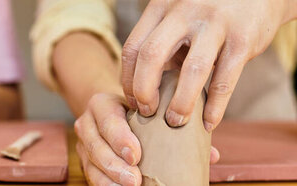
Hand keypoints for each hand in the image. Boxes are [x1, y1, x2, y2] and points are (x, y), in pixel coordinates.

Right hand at [74, 93, 220, 184]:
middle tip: (135, 179)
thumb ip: (175, 126)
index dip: (120, 138)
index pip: (108, 118)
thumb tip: (212, 154)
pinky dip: (105, 185)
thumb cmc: (137, 114)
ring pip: (90, 164)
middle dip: (114, 164)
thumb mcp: (151, 111)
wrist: (111, 116)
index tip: (137, 155)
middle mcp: (88, 122)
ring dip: (110, 179)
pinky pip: (91, 176)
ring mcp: (83, 144)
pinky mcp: (84, 162)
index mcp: (103, 104)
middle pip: (96, 145)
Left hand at [121, 0, 286, 129]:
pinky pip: (224, 81)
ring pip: (191, 71)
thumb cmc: (210, 13)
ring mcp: (214, 25)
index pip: (133, 47)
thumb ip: (163, 44)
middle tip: (148, 112)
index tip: (134, 101)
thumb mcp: (180, 17)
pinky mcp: (242, 40)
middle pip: (151, 56)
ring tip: (176, 122)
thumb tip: (143, 90)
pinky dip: (214, 108)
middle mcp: (184, 12)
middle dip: (144, 91)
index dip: (128, 80)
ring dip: (180, 104)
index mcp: (162, 7)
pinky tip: (208, 123)